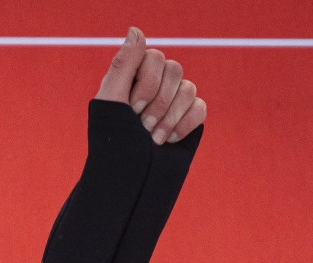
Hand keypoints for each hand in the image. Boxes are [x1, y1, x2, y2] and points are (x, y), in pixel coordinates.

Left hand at [96, 28, 205, 144]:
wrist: (131, 184)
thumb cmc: (114, 147)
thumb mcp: (112, 104)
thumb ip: (123, 65)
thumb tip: (136, 29)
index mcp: (130, 80)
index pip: (153, 57)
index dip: (146, 83)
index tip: (132, 109)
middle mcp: (152, 87)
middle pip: (174, 69)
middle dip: (158, 102)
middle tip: (142, 128)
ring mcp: (172, 103)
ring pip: (189, 87)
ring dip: (170, 116)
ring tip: (153, 139)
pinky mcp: (189, 121)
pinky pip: (201, 107)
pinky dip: (186, 124)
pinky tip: (170, 141)